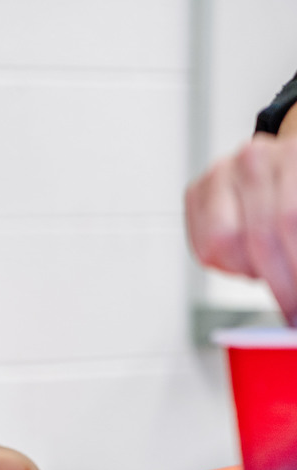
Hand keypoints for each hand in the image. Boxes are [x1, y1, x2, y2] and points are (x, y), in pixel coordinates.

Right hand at [185, 132, 296, 324]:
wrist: (284, 169)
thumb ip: (296, 244)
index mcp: (292, 155)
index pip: (288, 221)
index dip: (293, 271)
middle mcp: (252, 159)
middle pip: (256, 236)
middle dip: (277, 281)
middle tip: (288, 302)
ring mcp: (218, 174)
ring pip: (222, 242)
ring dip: (246, 269)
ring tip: (263, 270)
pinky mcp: (195, 192)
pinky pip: (201, 246)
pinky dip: (222, 265)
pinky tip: (243, 260)